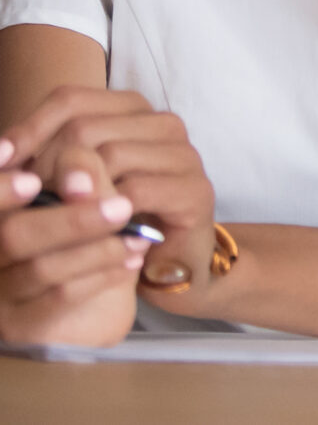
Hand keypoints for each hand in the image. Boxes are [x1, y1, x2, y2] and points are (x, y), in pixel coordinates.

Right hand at [0, 155, 147, 345]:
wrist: (93, 309)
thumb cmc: (86, 242)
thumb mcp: (84, 204)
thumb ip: (79, 179)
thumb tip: (79, 157)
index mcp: (0, 219)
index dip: (1, 189)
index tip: (35, 179)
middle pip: (12, 235)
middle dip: (70, 220)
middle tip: (122, 207)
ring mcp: (1, 295)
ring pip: (41, 268)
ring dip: (99, 248)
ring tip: (138, 236)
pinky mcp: (23, 325)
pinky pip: (61, 295)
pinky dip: (103, 273)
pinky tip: (132, 260)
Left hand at [1, 87, 217, 309]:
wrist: (168, 264)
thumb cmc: (114, 221)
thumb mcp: (74, 184)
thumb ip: (47, 162)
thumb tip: (2, 152)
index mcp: (135, 112)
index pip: (70, 100)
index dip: (28, 129)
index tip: (0, 161)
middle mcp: (164, 124)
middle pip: (84, 128)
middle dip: (44, 167)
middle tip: (26, 203)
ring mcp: (184, 154)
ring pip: (107, 156)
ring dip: (70, 194)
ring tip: (51, 221)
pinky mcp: (195, 190)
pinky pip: (133, 193)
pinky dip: (101, 213)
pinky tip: (84, 234)